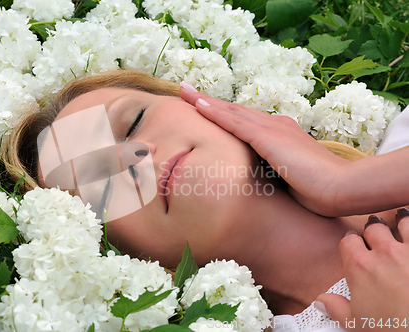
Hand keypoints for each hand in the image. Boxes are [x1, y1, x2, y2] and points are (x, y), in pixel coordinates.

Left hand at [179, 82, 350, 216]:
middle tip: (186, 90)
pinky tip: (197, 105)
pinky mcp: (267, 137)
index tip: (205, 107)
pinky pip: (234, 122)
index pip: (245, 121)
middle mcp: (275, 125)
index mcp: (280, 134)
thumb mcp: (290, 178)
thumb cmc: (318, 190)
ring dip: (205, 100)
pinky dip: (215, 112)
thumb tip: (259, 180)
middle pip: (234, 110)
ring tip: (184, 90)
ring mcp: (271, 129)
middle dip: (208, 100)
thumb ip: (274, 172)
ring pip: (231, 111)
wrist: (340, 189)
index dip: (223, 113)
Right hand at [315, 210, 408, 330]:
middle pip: (374, 228)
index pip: (348, 241)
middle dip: (373, 231)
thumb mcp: (357, 324)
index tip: (353, 245)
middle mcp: (384, 253)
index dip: (350, 242)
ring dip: (401, 222)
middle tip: (376, 235)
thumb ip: (336, 308)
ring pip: (403, 223)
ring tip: (401, 220)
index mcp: (360, 266)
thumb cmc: (392, 329)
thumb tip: (322, 301)